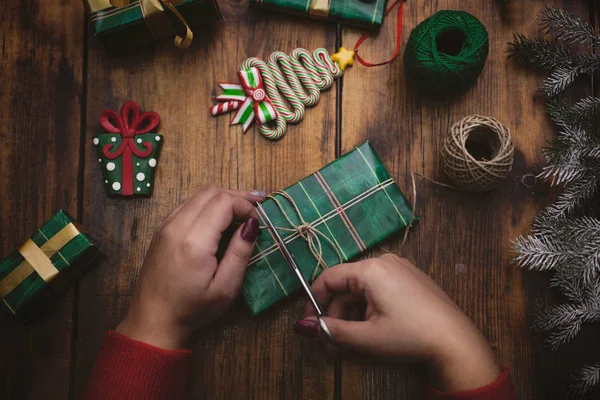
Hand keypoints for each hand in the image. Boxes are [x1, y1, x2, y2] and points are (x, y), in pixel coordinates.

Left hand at [116, 187, 264, 349]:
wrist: (153, 320)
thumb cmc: (193, 309)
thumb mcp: (225, 288)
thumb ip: (240, 253)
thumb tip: (253, 225)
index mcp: (194, 241)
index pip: (224, 202)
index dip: (246, 206)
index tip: (258, 222)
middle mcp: (177, 225)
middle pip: (211, 192)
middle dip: (237, 197)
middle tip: (257, 208)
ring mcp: (166, 225)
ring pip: (198, 195)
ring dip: (222, 198)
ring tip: (242, 210)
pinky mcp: (161, 229)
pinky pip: (187, 204)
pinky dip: (207, 204)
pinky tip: (219, 217)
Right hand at [295, 254, 500, 391]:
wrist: (456, 343)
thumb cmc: (410, 337)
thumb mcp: (366, 337)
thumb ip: (330, 330)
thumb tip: (301, 327)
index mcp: (371, 270)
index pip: (329, 278)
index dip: (314, 302)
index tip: (309, 326)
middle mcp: (384, 263)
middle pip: (346, 288)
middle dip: (334, 318)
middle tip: (330, 347)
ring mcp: (400, 270)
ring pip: (362, 292)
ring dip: (351, 318)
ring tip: (348, 346)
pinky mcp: (410, 281)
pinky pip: (378, 292)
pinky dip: (368, 311)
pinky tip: (368, 334)